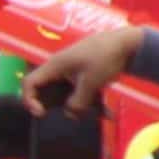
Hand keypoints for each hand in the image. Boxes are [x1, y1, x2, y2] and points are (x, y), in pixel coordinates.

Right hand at [23, 26, 142, 117]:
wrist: (128, 43)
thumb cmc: (105, 58)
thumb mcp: (90, 83)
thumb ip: (77, 102)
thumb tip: (71, 115)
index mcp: (55, 66)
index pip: (30, 83)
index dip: (29, 100)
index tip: (41, 114)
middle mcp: (59, 68)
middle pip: (47, 91)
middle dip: (56, 106)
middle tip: (70, 115)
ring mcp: (72, 71)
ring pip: (66, 94)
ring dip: (79, 106)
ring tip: (97, 114)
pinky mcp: (84, 74)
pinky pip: (80, 91)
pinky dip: (90, 102)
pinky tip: (106, 112)